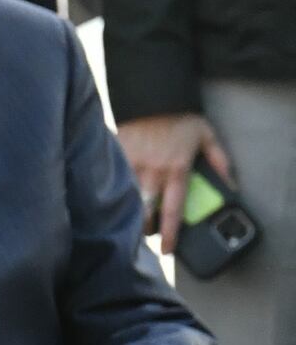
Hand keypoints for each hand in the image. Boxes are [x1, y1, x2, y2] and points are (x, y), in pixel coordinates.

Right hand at [117, 111, 232, 252]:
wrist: (152, 96)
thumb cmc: (181, 118)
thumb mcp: (207, 137)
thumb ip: (220, 163)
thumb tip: (231, 188)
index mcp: (176, 169)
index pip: (172, 210)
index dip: (170, 233)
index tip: (168, 249)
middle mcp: (152, 171)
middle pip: (144, 211)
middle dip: (144, 227)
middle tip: (147, 233)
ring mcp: (131, 164)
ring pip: (126, 199)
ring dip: (129, 213)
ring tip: (130, 221)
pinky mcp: (116, 156)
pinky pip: (113, 180)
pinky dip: (114, 192)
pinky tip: (113, 198)